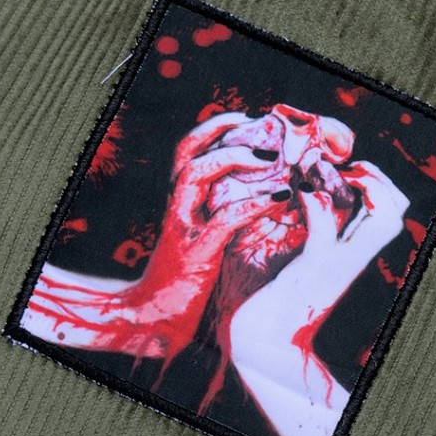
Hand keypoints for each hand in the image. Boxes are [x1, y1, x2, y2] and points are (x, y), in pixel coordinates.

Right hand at [22, 112, 289, 359]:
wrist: (154, 317)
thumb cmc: (184, 278)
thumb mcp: (202, 236)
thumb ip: (221, 213)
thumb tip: (262, 192)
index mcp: (178, 201)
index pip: (187, 150)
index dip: (214, 128)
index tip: (245, 118)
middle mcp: (176, 207)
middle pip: (189, 152)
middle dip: (223, 133)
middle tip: (262, 130)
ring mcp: (183, 227)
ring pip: (198, 175)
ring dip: (235, 159)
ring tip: (270, 159)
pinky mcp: (196, 251)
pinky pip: (224, 218)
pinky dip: (254, 203)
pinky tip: (281, 197)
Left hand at [228, 161, 408, 435]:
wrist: (265, 342)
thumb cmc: (276, 297)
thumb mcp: (304, 257)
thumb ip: (317, 231)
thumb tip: (312, 193)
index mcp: (353, 254)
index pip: (394, 211)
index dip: (379, 182)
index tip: (346, 172)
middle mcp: (353, 259)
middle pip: (398, 211)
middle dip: (377, 177)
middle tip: (343, 172)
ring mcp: (337, 264)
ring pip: (384, 219)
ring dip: (359, 184)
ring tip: (328, 178)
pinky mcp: (312, 270)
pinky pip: (327, 229)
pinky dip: (317, 202)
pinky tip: (298, 191)